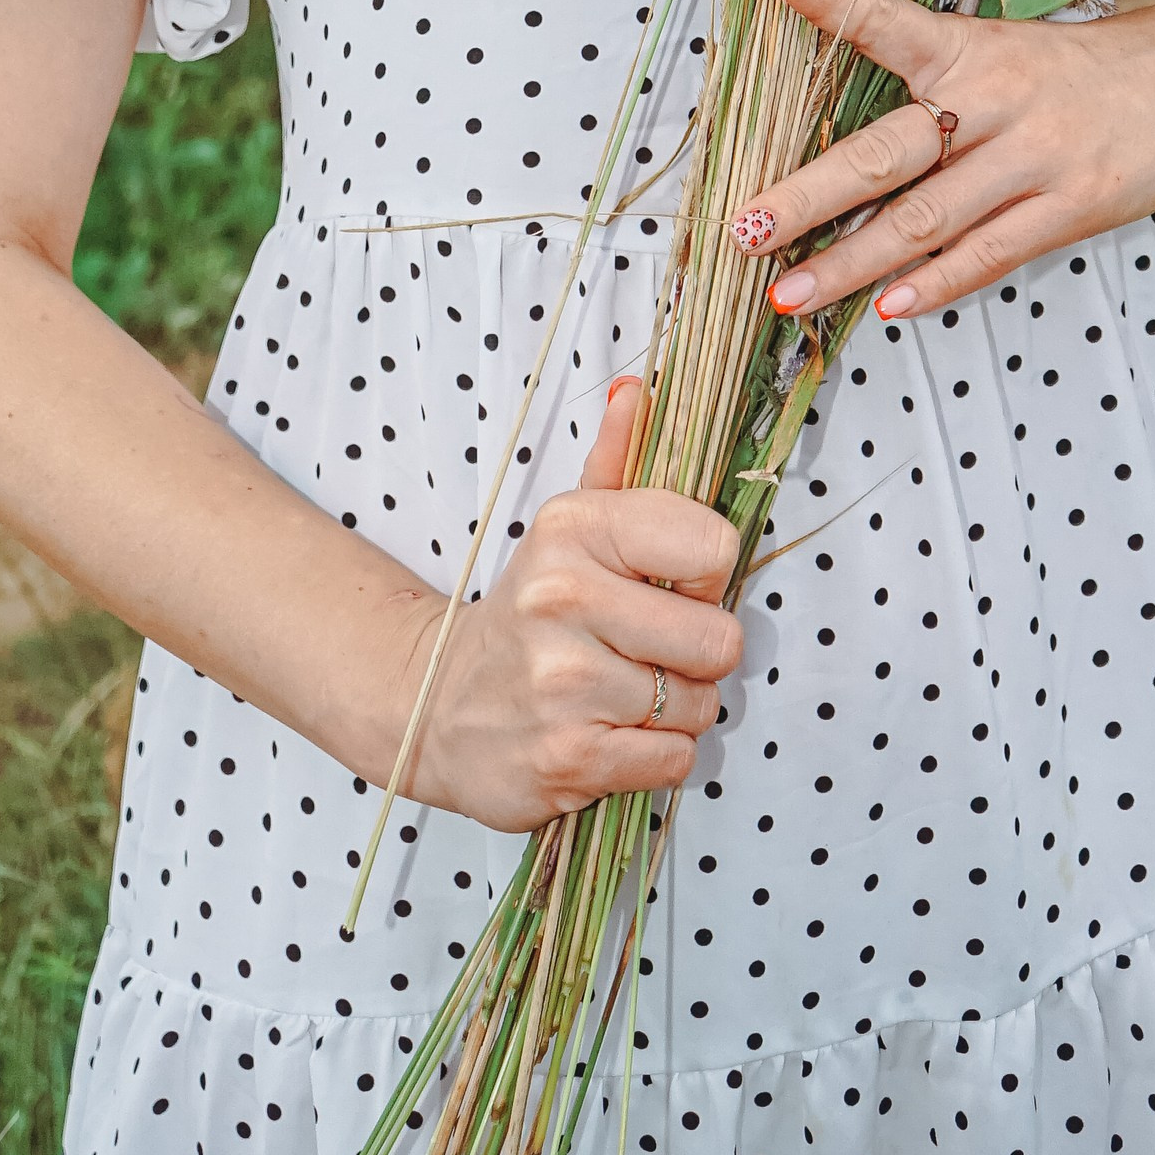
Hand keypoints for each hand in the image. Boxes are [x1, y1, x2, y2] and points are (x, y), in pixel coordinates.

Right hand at [404, 378, 742, 832]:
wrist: (435, 704)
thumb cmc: (529, 613)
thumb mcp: (566, 528)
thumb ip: (616, 460)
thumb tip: (641, 392)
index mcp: (573, 529)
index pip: (714, 547)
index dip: (707, 577)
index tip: (671, 587)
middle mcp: (563, 601)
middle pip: (719, 640)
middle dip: (699, 656)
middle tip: (650, 652)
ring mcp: (563, 686)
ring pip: (700, 707)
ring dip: (676, 711)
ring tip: (624, 694)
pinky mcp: (566, 760)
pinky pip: (673, 762)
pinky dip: (655, 757)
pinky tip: (610, 735)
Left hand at [738, 0, 1154, 324]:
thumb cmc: (1076, 73)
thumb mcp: (1003, 52)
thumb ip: (932, 90)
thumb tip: (843, 153)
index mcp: (970, 48)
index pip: (890, 19)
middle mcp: (995, 98)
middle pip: (884, 151)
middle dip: (806, 196)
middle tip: (745, 229)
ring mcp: (1035, 156)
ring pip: (924, 219)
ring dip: (849, 263)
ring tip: (789, 294)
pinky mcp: (1073, 205)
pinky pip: (990, 253)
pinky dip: (934, 282)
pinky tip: (887, 306)